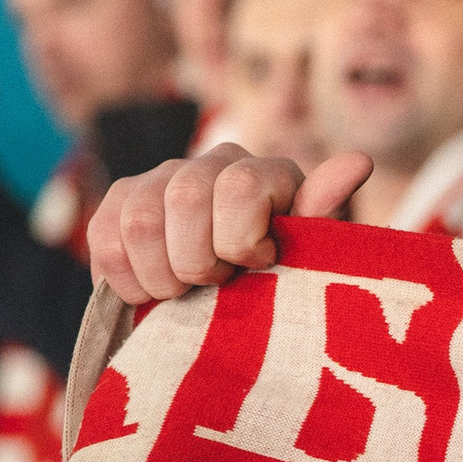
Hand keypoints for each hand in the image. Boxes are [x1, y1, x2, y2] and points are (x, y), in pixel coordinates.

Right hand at [88, 144, 372, 303]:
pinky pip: (104, 235)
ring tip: (188, 292)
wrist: (240, 301)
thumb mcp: (316, 256)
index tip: (258, 264)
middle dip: (199, 261)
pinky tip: (154, 290)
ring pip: (139, 219)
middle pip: (186, 199)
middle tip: (219, 285)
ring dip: (163, 274)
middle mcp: (215, 160)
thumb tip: (358, 162)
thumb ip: (325, 212)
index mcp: (269, 171)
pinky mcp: (120, 201)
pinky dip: (127, 277)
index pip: (242, 185)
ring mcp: (163, 177)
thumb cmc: (287, 278)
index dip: (242, 239)